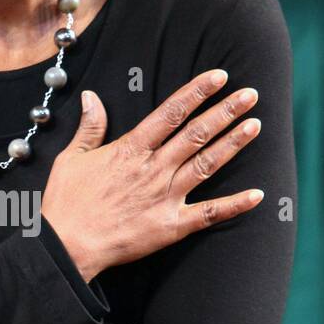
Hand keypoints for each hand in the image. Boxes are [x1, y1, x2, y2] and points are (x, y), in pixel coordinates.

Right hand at [41, 70, 263, 281]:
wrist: (66, 246)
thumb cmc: (65, 203)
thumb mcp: (70, 158)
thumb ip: (89, 128)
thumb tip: (92, 97)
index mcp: (130, 150)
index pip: (171, 113)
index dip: (197, 92)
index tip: (219, 77)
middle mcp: (154, 169)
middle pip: (196, 134)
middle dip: (225, 111)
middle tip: (250, 95)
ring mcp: (165, 197)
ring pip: (207, 164)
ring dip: (233, 144)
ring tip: (255, 125)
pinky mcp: (171, 226)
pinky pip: (209, 214)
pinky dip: (235, 205)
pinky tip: (258, 195)